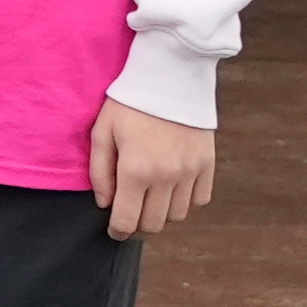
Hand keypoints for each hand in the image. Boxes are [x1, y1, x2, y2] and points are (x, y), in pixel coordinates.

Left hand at [90, 99, 217, 239]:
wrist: (170, 76)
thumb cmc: (130, 103)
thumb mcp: (102, 131)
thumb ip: (100, 172)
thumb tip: (105, 204)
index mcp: (135, 170)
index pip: (127, 220)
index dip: (118, 231)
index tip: (115, 230)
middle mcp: (165, 177)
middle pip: (154, 223)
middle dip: (138, 222)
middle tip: (131, 209)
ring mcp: (190, 172)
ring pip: (177, 216)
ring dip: (162, 211)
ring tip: (151, 195)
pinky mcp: (207, 164)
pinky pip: (199, 199)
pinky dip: (186, 200)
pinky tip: (173, 186)